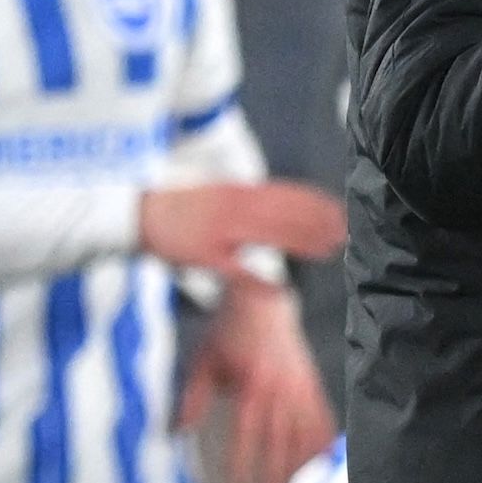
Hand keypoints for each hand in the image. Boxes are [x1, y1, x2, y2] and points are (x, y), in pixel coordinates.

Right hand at [137, 181, 345, 281]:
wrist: (137, 215)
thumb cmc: (183, 207)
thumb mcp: (219, 193)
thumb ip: (251, 197)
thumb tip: (287, 201)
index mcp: (235, 191)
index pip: (283, 193)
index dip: (313, 202)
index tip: (339, 209)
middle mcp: (231, 207)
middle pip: (283, 212)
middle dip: (316, 222)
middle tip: (345, 232)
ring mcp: (217, 231)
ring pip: (267, 235)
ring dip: (300, 242)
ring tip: (329, 250)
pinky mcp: (203, 256)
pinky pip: (236, 271)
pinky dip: (259, 281)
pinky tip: (282, 291)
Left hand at [176, 279, 334, 482]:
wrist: (264, 301)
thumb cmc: (228, 332)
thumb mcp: (204, 361)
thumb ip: (193, 397)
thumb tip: (177, 431)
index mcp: (253, 384)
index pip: (248, 432)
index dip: (244, 461)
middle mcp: (281, 388)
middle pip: (280, 438)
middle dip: (278, 471)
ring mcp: (300, 385)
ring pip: (305, 430)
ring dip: (303, 460)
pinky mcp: (311, 381)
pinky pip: (322, 414)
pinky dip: (325, 436)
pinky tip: (326, 456)